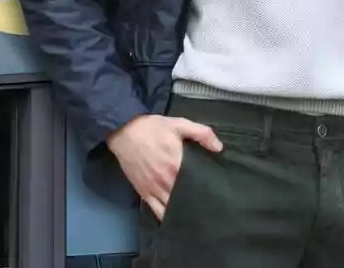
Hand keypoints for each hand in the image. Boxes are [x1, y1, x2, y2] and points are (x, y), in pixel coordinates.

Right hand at [106, 115, 222, 220]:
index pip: (197, 184)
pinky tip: (176, 219)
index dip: (208, 189)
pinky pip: (157, 211)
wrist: (123, 130)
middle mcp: (167, 182)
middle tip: (209, 204)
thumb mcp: (178, 124)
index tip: (217, 191)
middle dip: (197, 202)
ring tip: (195, 214)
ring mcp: (154, 190)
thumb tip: (219, 148)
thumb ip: (201, 133)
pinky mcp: (144, 193)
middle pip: (186, 199)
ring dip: (184, 212)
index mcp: (177, 165)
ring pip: (173, 209)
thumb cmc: (152, 128)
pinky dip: (167, 217)